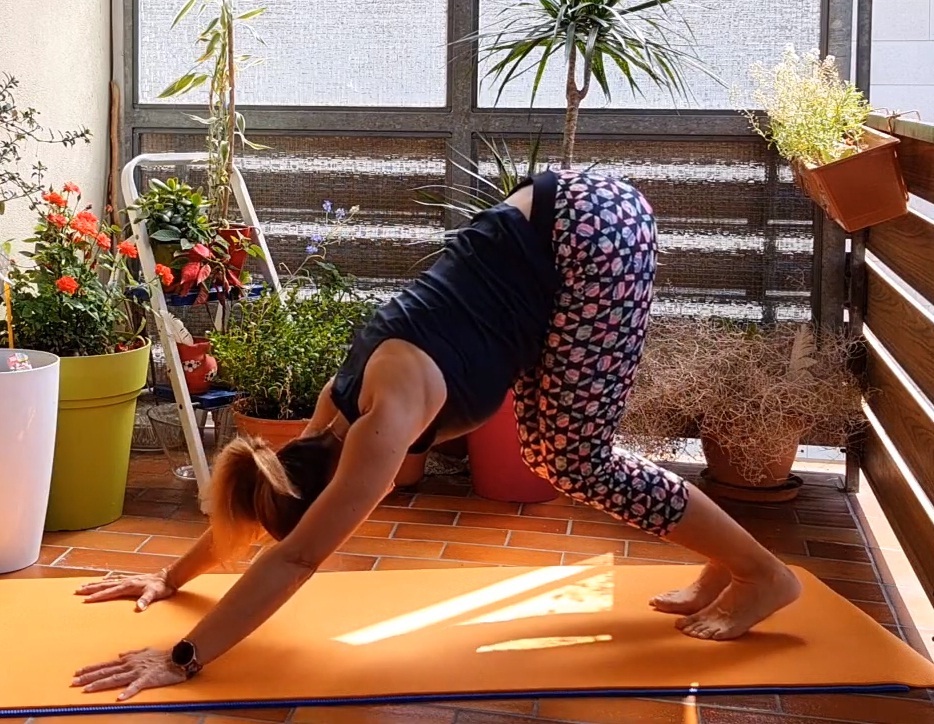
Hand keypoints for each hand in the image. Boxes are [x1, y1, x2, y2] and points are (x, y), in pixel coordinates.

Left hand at [72, 648, 186, 700]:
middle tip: (73, 682)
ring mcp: (138, 672)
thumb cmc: (162, 656)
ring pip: (115, 679)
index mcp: (129, 660)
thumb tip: (120, 655)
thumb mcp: (145, 652)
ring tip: (87, 690)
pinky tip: (119, 698)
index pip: (106, 665)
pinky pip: (136, 687)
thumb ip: (132, 654)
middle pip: (106, 672)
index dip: (91, 669)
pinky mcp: (148, 679)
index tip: (77, 673)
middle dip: (89, 677)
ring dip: (101, 684)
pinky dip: (128, 692)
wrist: (179, 657)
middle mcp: (130, 665)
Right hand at [74, 571, 176, 610]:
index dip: (97, 596)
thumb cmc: (162, 588)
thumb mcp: (155, 595)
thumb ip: (146, 600)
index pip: (109, 592)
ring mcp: (128, 579)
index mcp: (128, 586)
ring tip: (83, 585)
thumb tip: (139, 608)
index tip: (85, 600)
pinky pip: (114, 579)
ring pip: (108, 581)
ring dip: (95, 584)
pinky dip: (106, 580)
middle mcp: (126, 581)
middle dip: (91, 588)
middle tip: (77, 591)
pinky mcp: (131, 579)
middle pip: (104, 584)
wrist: (169, 577)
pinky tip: (103, 580)